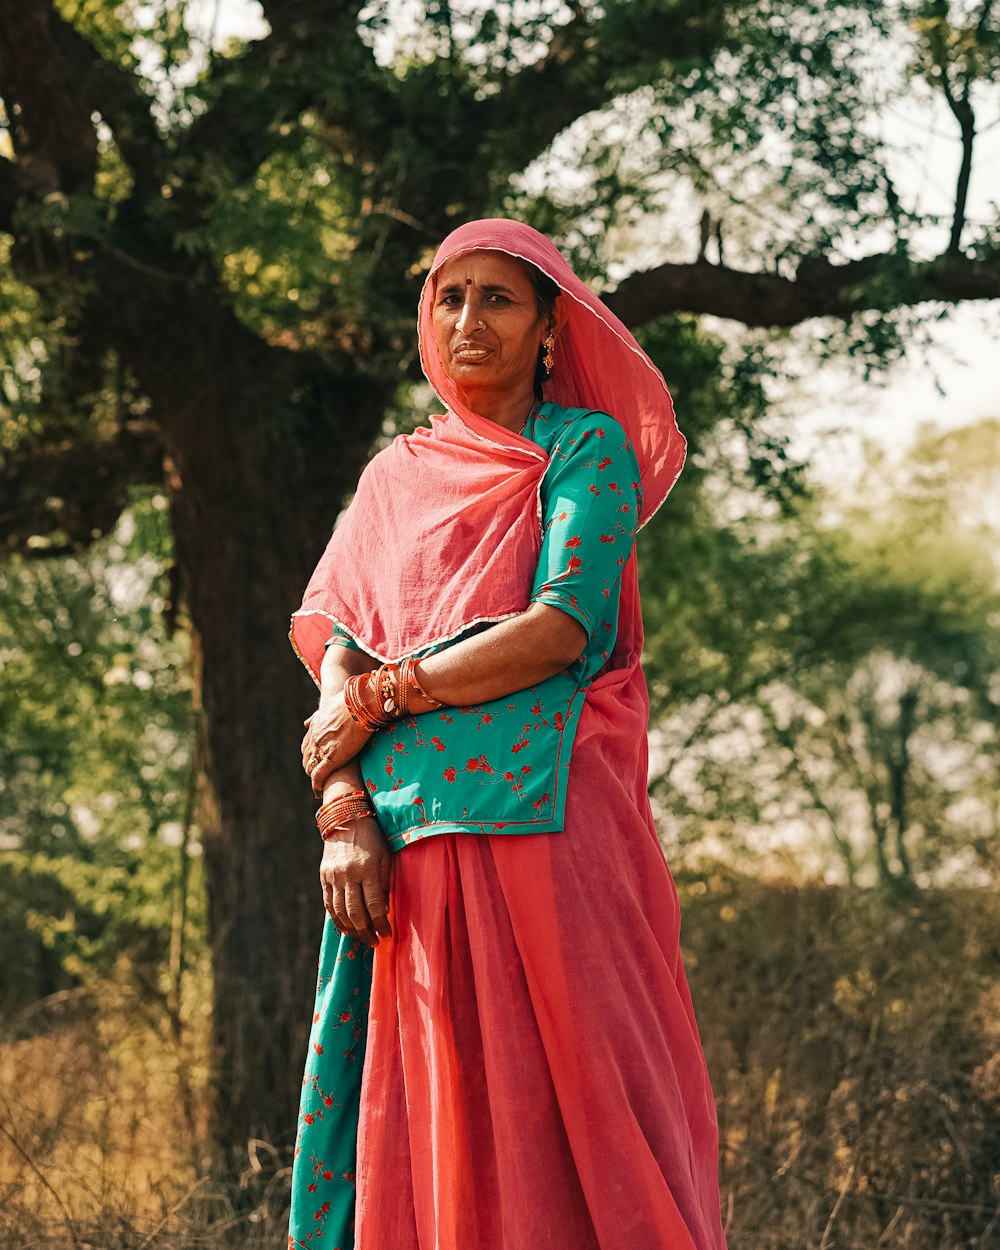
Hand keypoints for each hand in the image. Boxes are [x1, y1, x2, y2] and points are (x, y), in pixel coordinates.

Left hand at [301, 691, 372, 793]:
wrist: (360, 705)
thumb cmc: (351, 702)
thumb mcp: (329, 706)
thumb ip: (316, 716)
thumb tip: (305, 723)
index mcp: (315, 727)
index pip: (307, 746)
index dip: (311, 755)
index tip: (315, 761)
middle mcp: (315, 738)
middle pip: (307, 758)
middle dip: (311, 766)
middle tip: (318, 775)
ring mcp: (322, 748)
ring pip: (311, 767)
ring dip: (314, 776)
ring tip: (319, 784)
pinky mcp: (332, 758)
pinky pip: (319, 775)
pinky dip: (316, 784)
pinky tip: (318, 791)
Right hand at [320, 817, 391, 947]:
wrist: (346, 819)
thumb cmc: (373, 839)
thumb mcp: (385, 857)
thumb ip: (384, 884)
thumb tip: (382, 912)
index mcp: (368, 869)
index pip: (374, 905)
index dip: (380, 924)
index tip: (387, 936)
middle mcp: (349, 874)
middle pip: (355, 913)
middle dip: (365, 931)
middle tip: (374, 942)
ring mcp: (334, 877)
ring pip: (340, 912)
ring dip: (351, 929)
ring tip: (362, 938)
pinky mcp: (324, 877)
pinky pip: (329, 904)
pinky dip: (337, 919)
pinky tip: (346, 928)